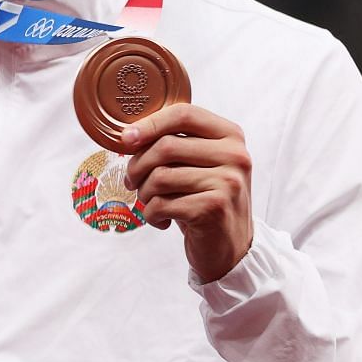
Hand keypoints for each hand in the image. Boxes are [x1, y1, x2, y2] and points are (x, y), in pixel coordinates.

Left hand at [120, 104, 254, 282]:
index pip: (183, 114)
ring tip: (150, 202)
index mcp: (230, 136)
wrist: (231, 247)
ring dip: (143, 193)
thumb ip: (175, 143)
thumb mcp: (198, 164)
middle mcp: (235, 155)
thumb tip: (128, 135)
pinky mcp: (214, 208)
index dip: (149, 123)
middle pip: (165, 146)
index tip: (126, 139)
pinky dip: (151, 214)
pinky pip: (161, 204)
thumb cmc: (204, 199)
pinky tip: (161, 220)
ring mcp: (228, 182)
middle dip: (137, 166)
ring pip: (159, 176)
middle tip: (132, 182)